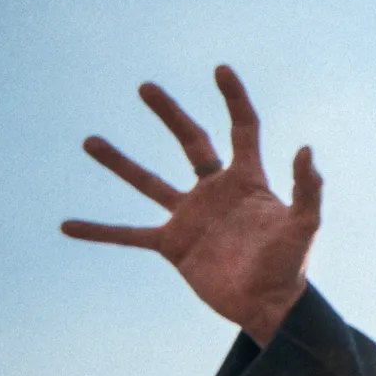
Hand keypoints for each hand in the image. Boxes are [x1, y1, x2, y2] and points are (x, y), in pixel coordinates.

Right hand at [62, 65, 321, 345]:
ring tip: (89, 141)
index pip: (242, 128)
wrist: (268, 306)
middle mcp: (216, 191)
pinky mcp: (173, 245)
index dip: (234, 98)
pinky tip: (68, 225)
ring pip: (149, 183)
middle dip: (170, 114)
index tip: (220, 69)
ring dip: (120, 163)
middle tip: (145, 87)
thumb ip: (307, 188)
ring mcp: (191, 217)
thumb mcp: (304, 224)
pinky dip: (100, 231)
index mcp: (247, 180)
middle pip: (191, 142)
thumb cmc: (290, 265)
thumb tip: (305, 149)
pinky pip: (128, 235)